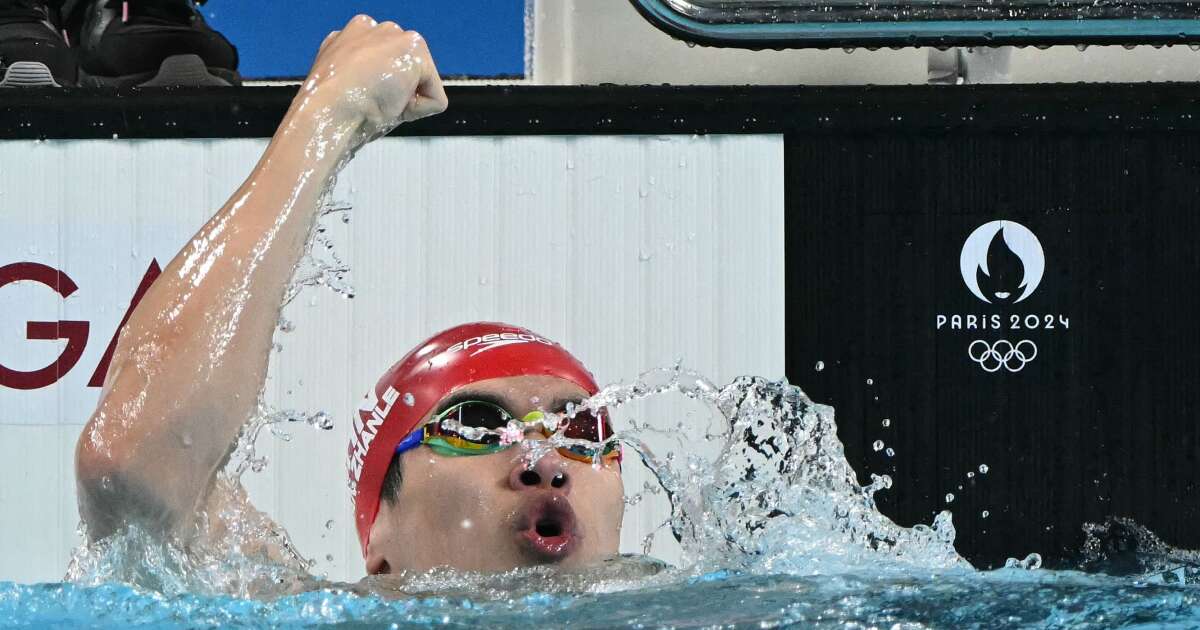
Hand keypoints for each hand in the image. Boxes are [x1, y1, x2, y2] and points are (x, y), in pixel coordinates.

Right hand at [301, 15, 448, 137]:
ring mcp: (397, 37)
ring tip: (379, 102)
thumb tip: (377, 85)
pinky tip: (393, 105)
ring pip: (422, 82)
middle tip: (371, 101)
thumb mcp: (345, 83)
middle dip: (397, 91)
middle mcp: (377, 28)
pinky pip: (435, 99)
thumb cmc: (332, 108)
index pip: (387, 67)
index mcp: (355, 34)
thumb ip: (364, 74)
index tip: (361, 98)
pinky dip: (418, 111)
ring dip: (406, 100)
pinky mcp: (415, 52)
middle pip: (407, 72)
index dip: (381, 92)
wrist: (329, 110)